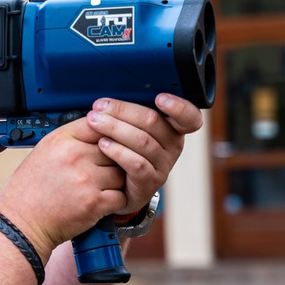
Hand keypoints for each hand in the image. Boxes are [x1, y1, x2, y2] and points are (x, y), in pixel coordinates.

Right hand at [0, 114, 127, 258]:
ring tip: (96, 190)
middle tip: (98, 173)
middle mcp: (74, 156)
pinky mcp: (94, 202)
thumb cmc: (28, 191)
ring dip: (113, 183)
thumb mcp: (43, 153)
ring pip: (120, 174)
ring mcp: (86, 179)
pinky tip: (99, 203)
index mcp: (60, 140)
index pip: (99, 125)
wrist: (21, 223)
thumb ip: (70, 141)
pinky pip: (121, 196)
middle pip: (114, 150)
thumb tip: (98, 133)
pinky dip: (114, 202)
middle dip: (109, 163)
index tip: (105, 145)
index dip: (106, 136)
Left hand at [83, 93, 203, 215]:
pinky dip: (118, 151)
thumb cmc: (124, 149)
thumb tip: (109, 98)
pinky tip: (103, 144)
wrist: (119, 187)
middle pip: (153, 122)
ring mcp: (164, 165)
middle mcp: (174, 145)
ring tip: (94, 122)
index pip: (189, 117)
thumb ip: (128, 112)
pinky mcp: (150, 182)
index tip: (160, 98)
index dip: (178, 107)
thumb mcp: (130, 127)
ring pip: (143, 141)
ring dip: (115, 128)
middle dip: (122, 111)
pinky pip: (136, 163)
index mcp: (173, 128)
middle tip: (99, 107)